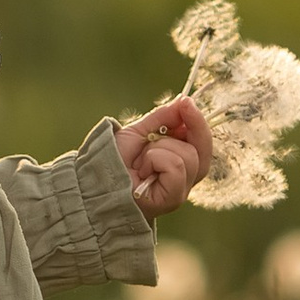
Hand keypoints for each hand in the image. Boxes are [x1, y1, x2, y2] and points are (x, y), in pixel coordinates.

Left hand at [116, 94, 214, 215]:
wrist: (97, 178)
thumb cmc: (117, 159)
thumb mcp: (141, 131)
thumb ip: (164, 117)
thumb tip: (185, 101)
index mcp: (182, 161)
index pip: (203, 142)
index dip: (198, 121)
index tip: (187, 102)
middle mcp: (187, 178)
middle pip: (202, 147)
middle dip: (181, 131)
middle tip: (162, 123)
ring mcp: (182, 190)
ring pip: (188, 154)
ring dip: (158, 148)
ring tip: (141, 160)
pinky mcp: (174, 198)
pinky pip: (176, 166)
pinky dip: (155, 160)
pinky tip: (142, 170)